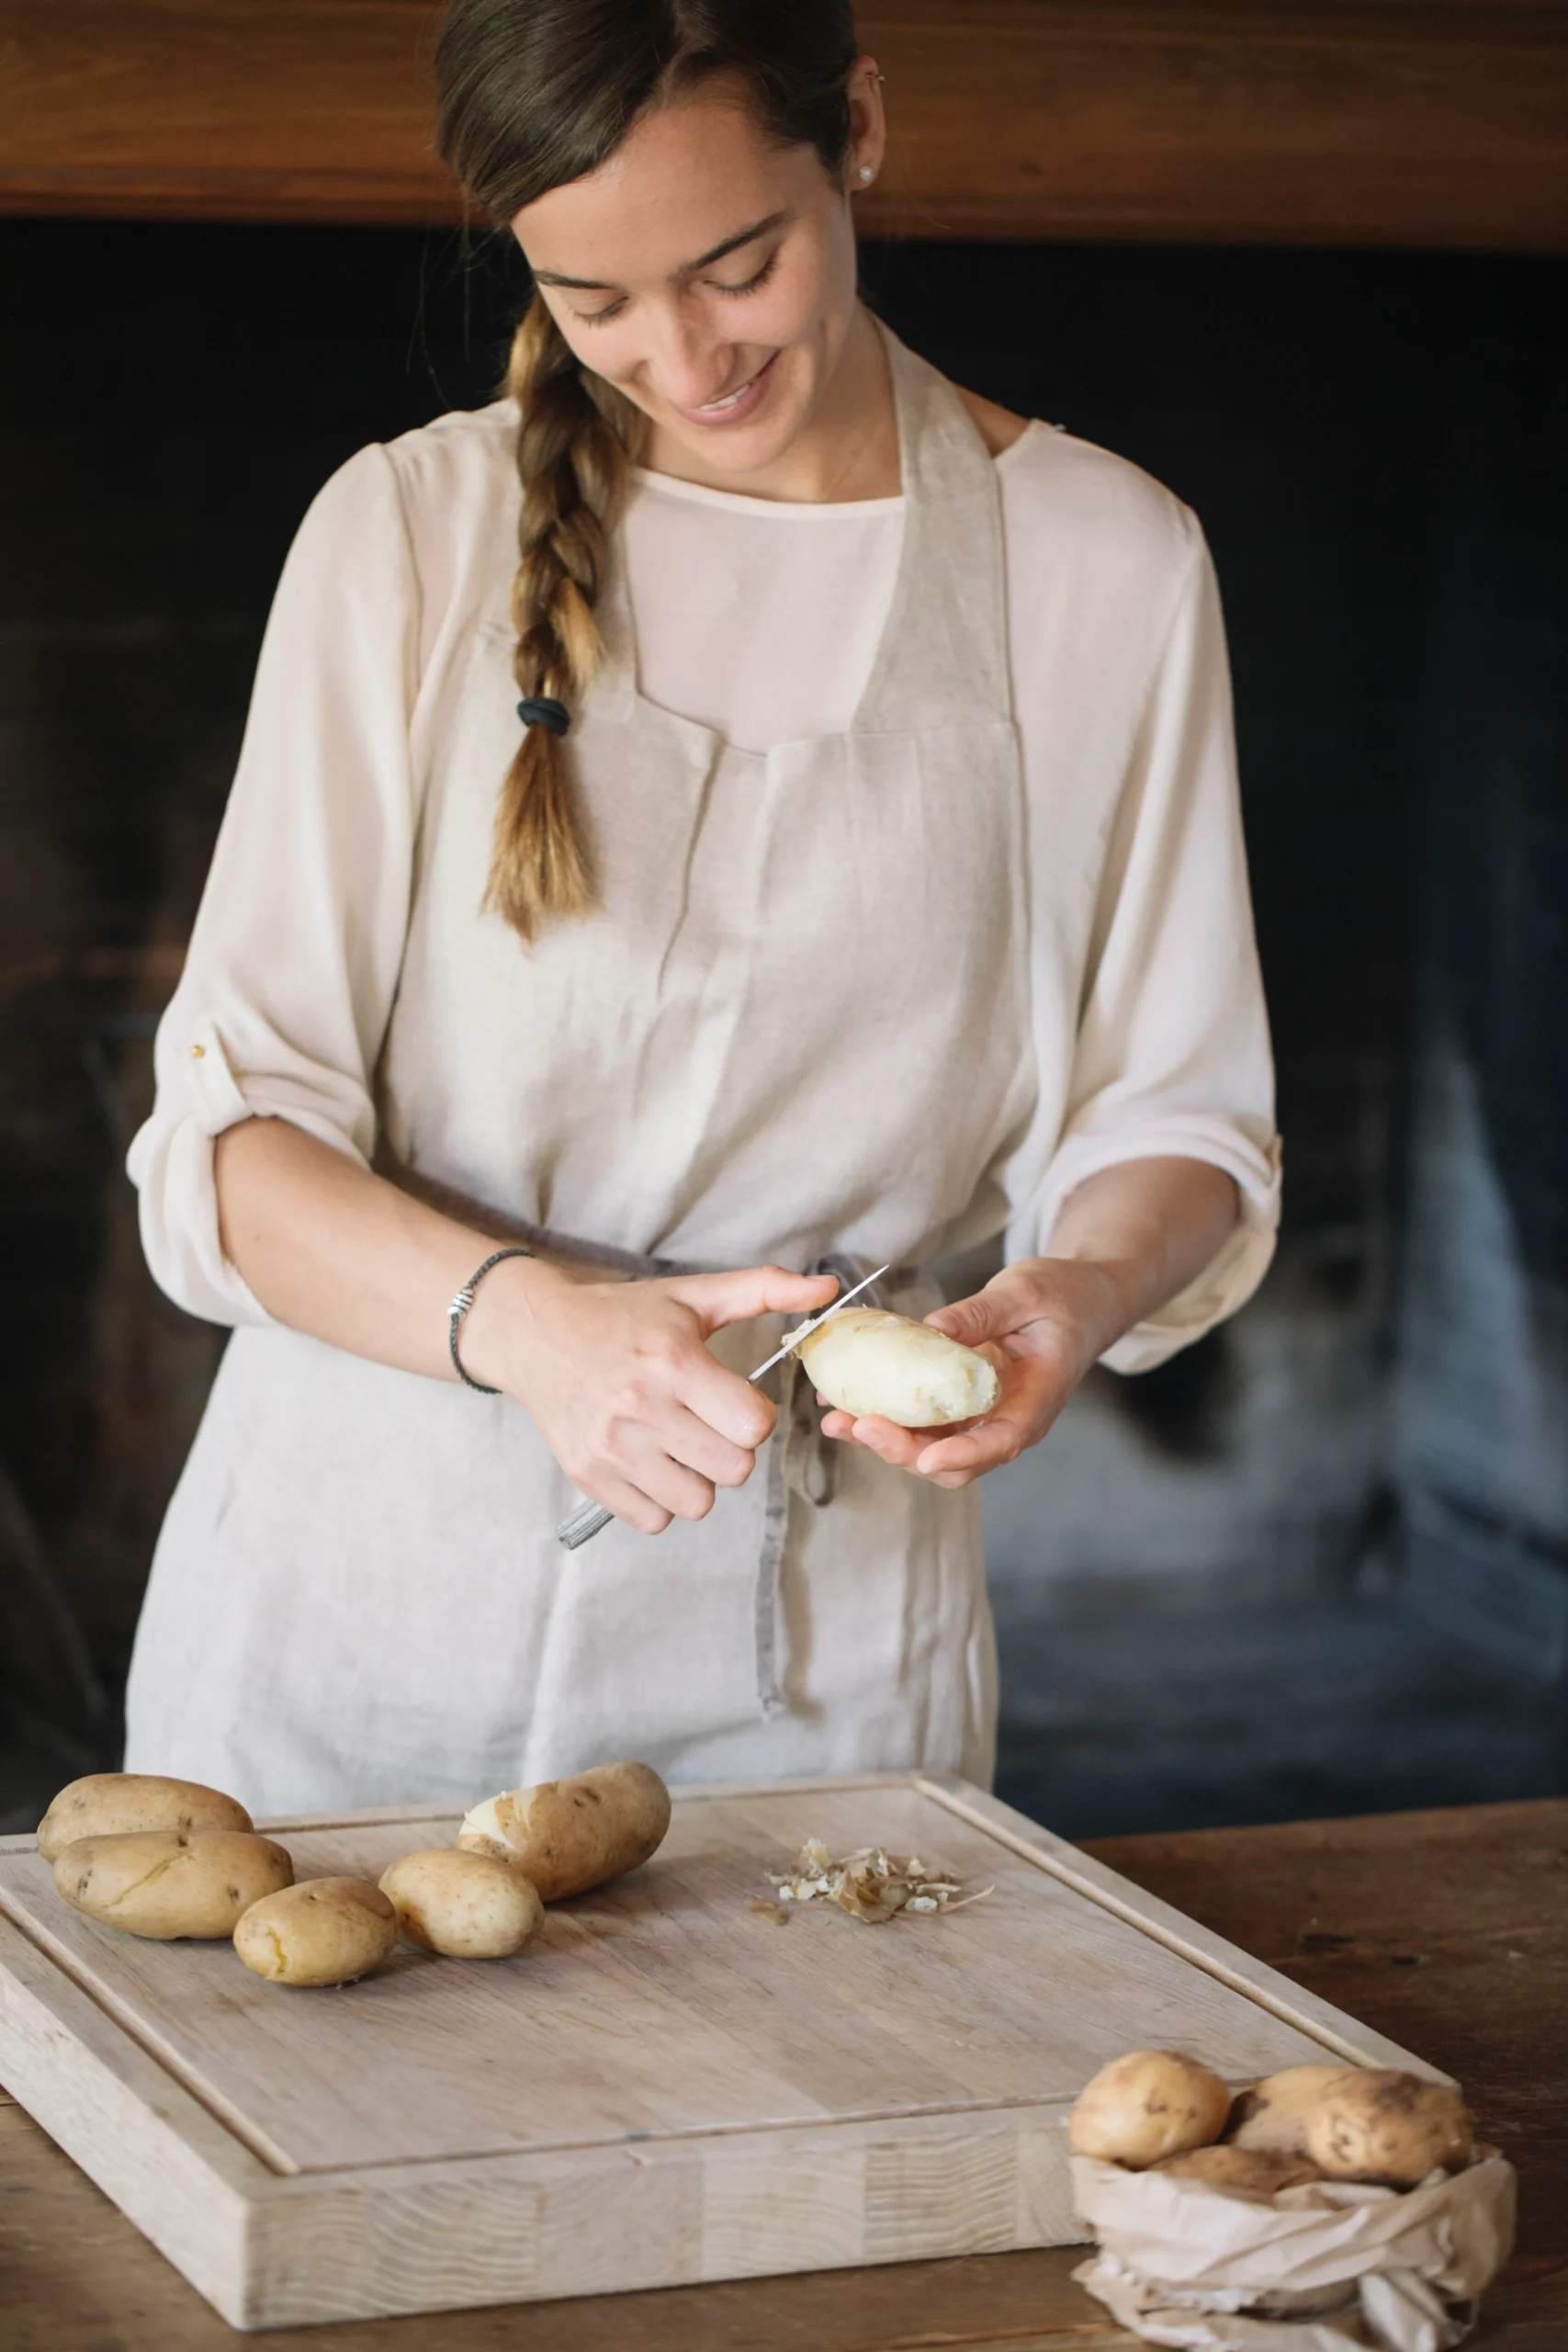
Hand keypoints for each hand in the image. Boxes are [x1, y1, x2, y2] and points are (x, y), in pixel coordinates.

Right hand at [464, 1259, 838, 1533]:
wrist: (537, 1335)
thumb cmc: (623, 1316)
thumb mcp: (693, 1295)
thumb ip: (764, 1290)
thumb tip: (828, 1287)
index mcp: (674, 1362)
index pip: (753, 1426)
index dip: (755, 1416)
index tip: (735, 1401)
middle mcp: (641, 1408)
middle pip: (733, 1470)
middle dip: (731, 1449)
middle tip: (708, 1424)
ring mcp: (612, 1448)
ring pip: (696, 1503)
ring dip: (698, 1480)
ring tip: (679, 1445)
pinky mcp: (588, 1476)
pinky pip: (654, 1519)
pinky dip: (660, 1499)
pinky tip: (651, 1463)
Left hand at [817, 1259, 1124, 1489]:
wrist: (1081, 1303)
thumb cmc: (1061, 1298)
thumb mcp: (1024, 1293)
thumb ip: (980, 1313)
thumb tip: (930, 1331)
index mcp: (1037, 1398)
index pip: (1003, 1439)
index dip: (964, 1454)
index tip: (927, 1457)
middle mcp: (1009, 1420)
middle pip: (958, 1461)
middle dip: (905, 1452)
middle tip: (859, 1427)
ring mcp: (984, 1419)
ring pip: (933, 1450)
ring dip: (885, 1441)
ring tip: (836, 1421)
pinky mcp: (962, 1410)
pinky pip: (924, 1426)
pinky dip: (887, 1419)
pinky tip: (846, 1404)